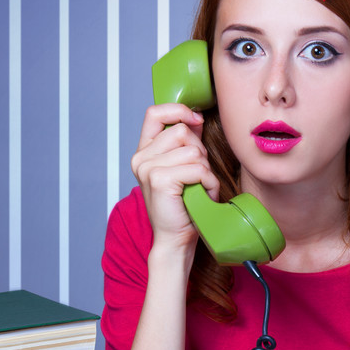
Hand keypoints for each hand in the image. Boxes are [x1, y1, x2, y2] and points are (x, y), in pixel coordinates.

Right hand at [132, 103, 218, 247]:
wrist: (175, 238)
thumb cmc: (183, 205)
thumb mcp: (183, 167)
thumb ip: (186, 142)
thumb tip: (196, 116)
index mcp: (144, 151)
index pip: (155, 113)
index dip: (178, 110)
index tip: (196, 120)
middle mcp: (141, 158)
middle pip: (182, 132)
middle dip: (200, 152)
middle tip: (198, 176)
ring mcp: (147, 168)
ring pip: (193, 151)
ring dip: (206, 171)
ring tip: (200, 188)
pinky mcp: (159, 180)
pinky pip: (197, 169)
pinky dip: (208, 182)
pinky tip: (203, 195)